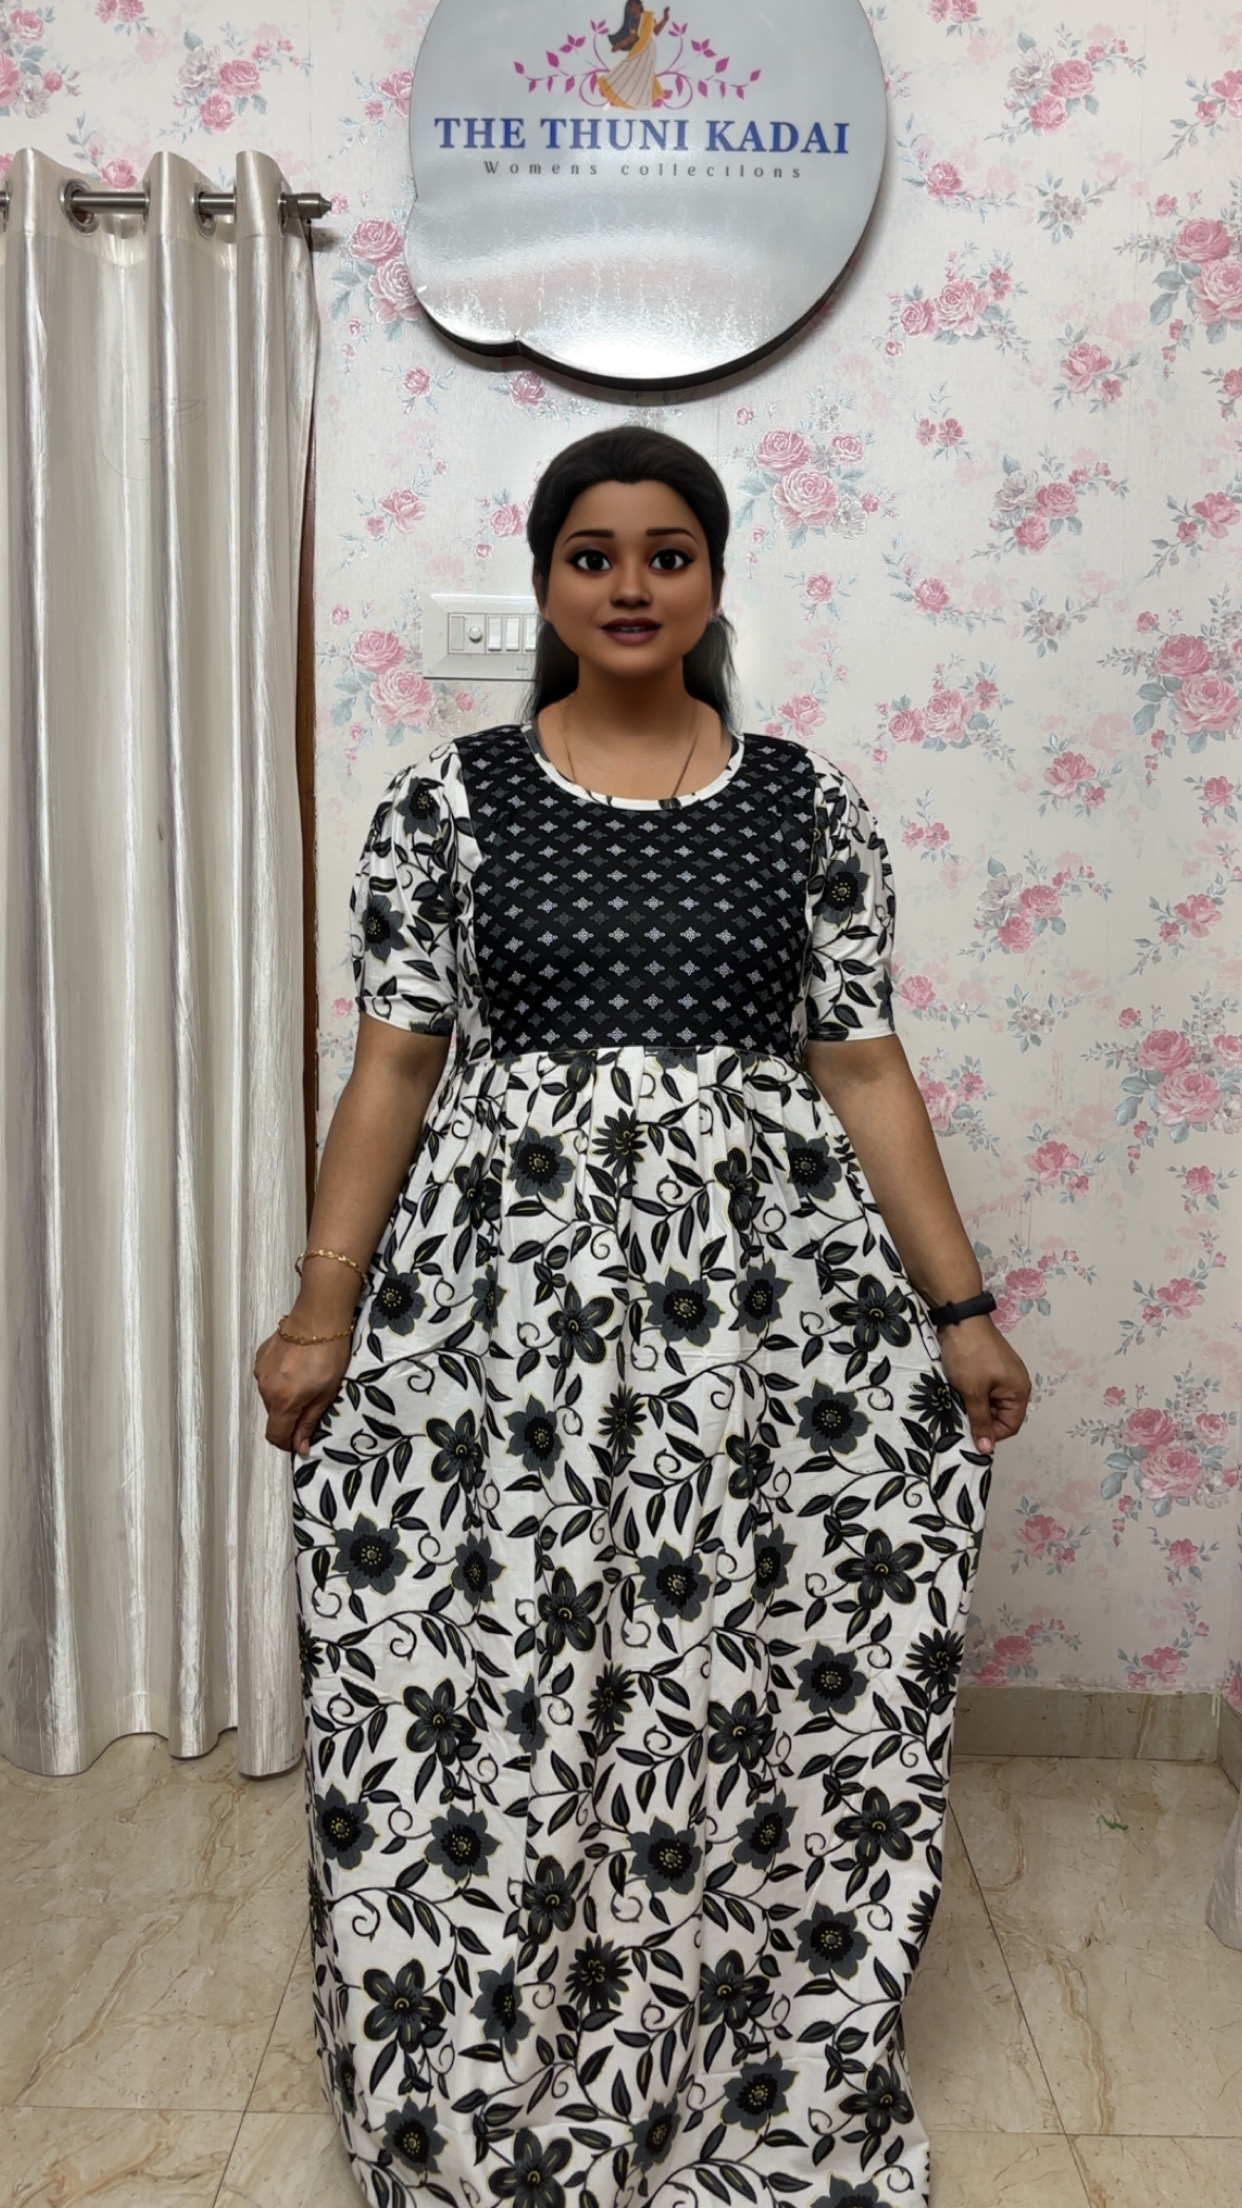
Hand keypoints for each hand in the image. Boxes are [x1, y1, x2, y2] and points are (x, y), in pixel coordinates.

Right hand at [253, 1330, 352, 1456]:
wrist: (318, 1317)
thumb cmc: (330, 1356)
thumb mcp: (326, 1393)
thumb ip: (309, 1421)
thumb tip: (300, 1447)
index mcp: (283, 1401)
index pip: (275, 1435)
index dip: (287, 1442)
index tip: (301, 1438)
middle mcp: (265, 1389)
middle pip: (274, 1415)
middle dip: (290, 1416)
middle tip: (312, 1400)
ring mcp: (260, 1371)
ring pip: (270, 1396)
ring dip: (284, 1396)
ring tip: (305, 1379)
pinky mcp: (260, 1357)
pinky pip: (267, 1378)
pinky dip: (279, 1379)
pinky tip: (295, 1366)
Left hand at [936, 1316, 1030, 1455]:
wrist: (960, 1319)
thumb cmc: (970, 1356)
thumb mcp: (973, 1392)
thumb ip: (980, 1421)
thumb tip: (987, 1449)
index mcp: (1019, 1391)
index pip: (1010, 1426)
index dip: (991, 1433)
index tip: (970, 1431)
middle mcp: (1016, 1384)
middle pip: (1001, 1415)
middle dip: (981, 1418)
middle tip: (961, 1414)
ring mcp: (1004, 1374)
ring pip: (990, 1402)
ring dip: (974, 1405)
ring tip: (958, 1399)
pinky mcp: (991, 1367)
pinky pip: (985, 1389)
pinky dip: (972, 1392)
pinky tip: (959, 1389)